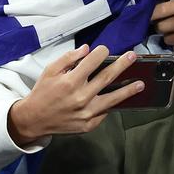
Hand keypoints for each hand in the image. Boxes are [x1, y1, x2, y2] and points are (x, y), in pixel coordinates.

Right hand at [8, 45, 142, 146]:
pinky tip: (121, 99)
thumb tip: (87, 49)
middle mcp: (80, 97)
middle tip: (133, 56)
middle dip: (121, 65)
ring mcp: (86, 112)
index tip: (105, 49)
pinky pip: (104, 112)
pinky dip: (112, 105)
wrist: (33, 120)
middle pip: (107, 78)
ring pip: (113, 99)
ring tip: (141, 84)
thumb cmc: (43, 93)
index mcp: (70, 82)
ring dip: (128, 90)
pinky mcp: (89, 124)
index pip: (92, 62)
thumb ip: (68, 58)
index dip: (100, 52)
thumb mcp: (50, 71)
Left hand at [150, 0, 173, 57]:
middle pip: (164, 26)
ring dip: (168, 38)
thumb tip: (149, 9)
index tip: (147, 17)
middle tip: (162, 26)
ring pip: (170, 39)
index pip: (162, 10)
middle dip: (160, 27)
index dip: (152, 14)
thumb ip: (172, 4)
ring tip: (172, 34)